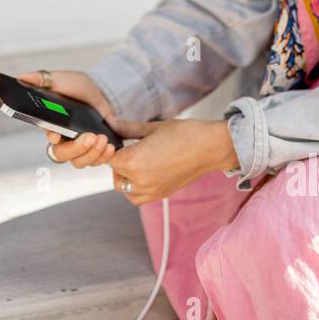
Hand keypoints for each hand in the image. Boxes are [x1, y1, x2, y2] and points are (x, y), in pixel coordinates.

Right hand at [14, 69, 145, 168]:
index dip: (52, 137)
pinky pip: (96, 162)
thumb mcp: (59, 79)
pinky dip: (104, 156)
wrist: (100, 93)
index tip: (56, 134)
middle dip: (76, 148)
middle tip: (90, 136)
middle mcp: (62, 140)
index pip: (46, 136)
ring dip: (92, 153)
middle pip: (62, 155)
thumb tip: (21, 77)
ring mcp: (78, 147)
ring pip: (79, 162)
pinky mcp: (94, 150)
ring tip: (102, 139)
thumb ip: (40, 78)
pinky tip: (110, 146)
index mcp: (50, 124)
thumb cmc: (76, 87)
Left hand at [109, 118, 239, 205]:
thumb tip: (109, 122)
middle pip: (115, 175)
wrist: (210, 147)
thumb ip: (127, 128)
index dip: (110, 148)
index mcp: (134, 161)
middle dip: (117, 163)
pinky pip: (139, 198)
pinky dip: (136, 189)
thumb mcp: (152, 127)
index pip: (108, 158)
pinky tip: (144, 173)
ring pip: (125, 190)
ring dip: (125, 178)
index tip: (115, 141)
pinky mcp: (162, 194)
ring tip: (135, 163)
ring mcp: (151, 190)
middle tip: (127, 150)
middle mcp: (140, 180)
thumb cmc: (184, 133)